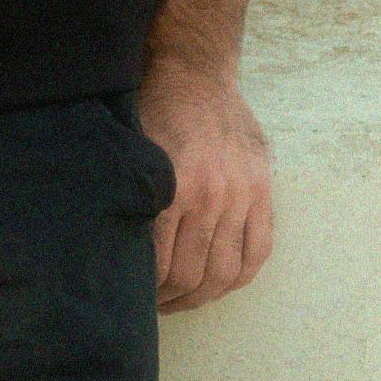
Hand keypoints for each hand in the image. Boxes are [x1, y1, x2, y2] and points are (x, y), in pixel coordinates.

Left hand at [135, 56, 272, 314]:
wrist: (195, 74)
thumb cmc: (153, 114)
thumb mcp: (131, 158)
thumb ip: (130, 204)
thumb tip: (118, 259)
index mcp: (171, 191)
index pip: (159, 268)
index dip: (147, 293)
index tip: (136, 299)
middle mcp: (210, 197)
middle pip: (192, 276)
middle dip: (171, 300)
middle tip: (157, 305)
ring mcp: (241, 195)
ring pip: (226, 272)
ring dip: (203, 295)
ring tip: (185, 299)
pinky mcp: (262, 191)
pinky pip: (258, 251)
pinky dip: (239, 276)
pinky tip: (220, 282)